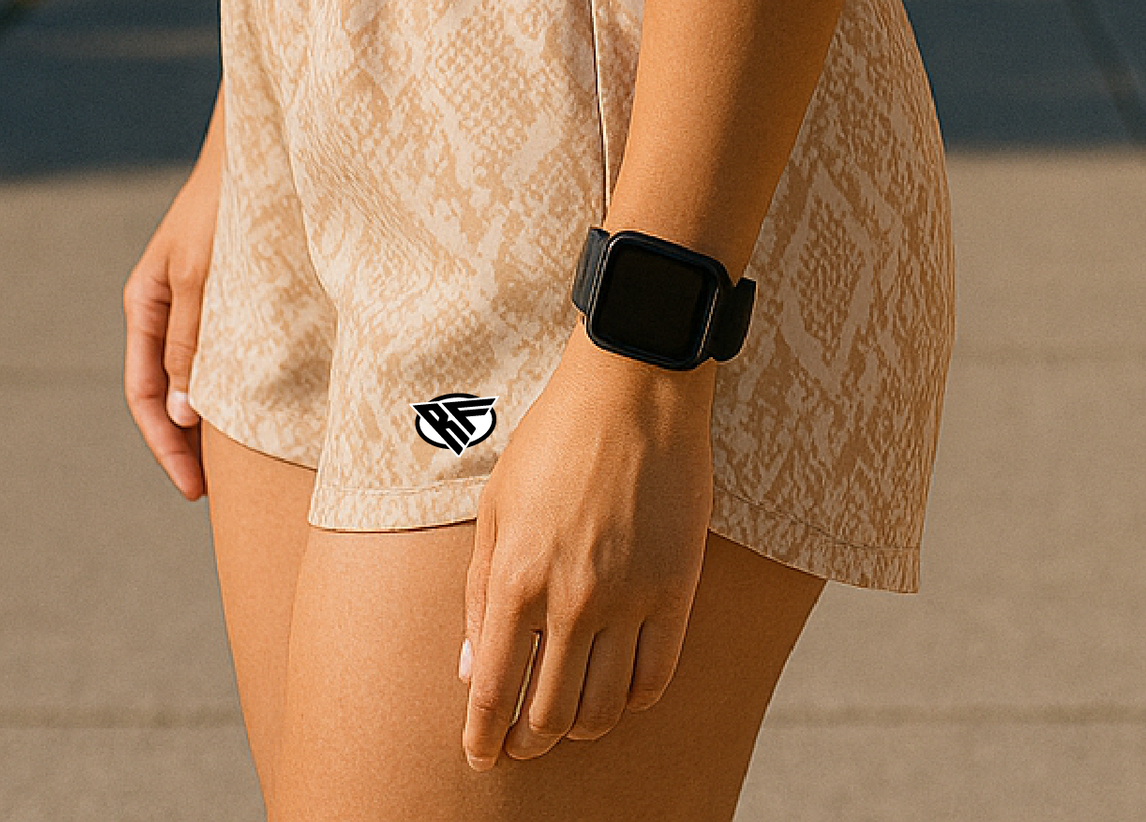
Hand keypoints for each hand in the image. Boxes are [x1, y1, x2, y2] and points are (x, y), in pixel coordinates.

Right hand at [121, 103, 222, 500]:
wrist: (256, 148)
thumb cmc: (223, 204)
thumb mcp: (202, 275)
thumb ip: (191, 340)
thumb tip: (185, 414)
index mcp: (145, 304)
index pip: (145, 395)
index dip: (165, 446)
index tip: (193, 489)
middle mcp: (164, 307)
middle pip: (166, 393)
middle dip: (183, 444)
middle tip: (211, 492)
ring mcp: (193, 300)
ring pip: (193, 376)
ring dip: (207, 419)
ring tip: (235, 462)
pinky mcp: (224, 291)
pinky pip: (219, 351)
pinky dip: (227, 385)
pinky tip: (254, 406)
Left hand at [460, 330, 714, 769]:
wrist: (634, 389)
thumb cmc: (554, 438)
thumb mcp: (496, 505)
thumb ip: (479, 592)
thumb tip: (470, 671)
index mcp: (517, 577)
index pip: (494, 690)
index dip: (483, 736)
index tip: (480, 757)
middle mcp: (571, 600)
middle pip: (548, 712)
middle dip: (527, 742)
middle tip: (520, 744)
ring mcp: (628, 598)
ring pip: (600, 708)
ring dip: (576, 727)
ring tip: (565, 720)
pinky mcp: (675, 590)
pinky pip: (654, 678)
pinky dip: (631, 702)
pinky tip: (616, 693)